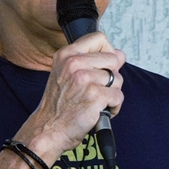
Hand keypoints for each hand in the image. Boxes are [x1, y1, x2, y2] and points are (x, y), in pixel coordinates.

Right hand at [16, 31, 124, 163]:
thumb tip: (120, 54)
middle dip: (112, 77)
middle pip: (114, 59)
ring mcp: (85, 79)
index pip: (99, 38)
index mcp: (66, 55)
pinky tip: (99, 111)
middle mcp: (74, 64)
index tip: (103, 65)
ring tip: (96, 102)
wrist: (48, 130)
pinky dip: (113, 107)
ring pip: (118, 79)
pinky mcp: (95, 96)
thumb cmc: (58, 107)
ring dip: (112, 94)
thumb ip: (90, 61)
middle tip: (97, 89)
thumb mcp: (65, 74)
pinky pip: (118, 97)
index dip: (107, 51)